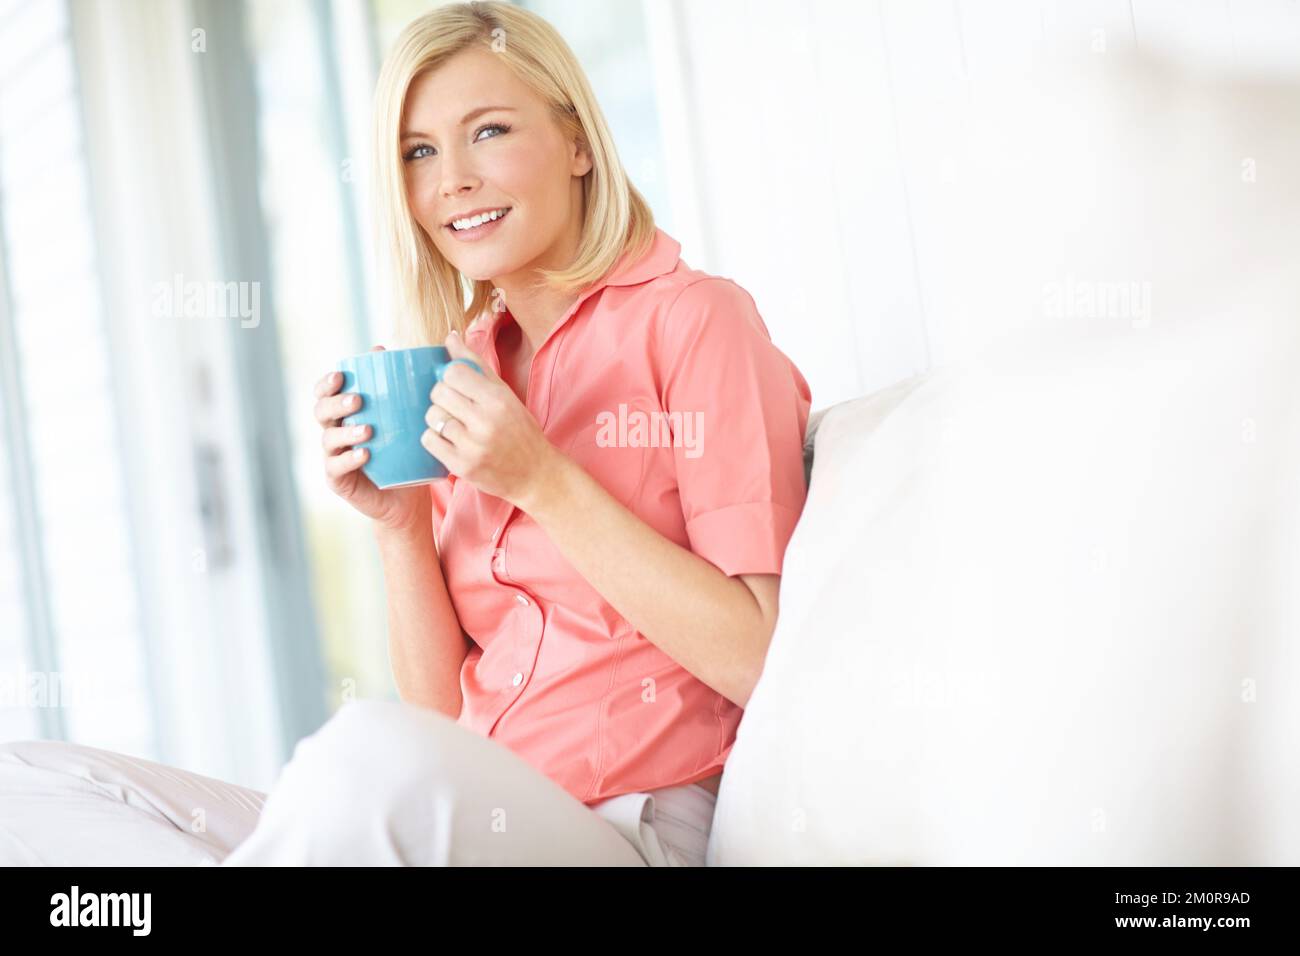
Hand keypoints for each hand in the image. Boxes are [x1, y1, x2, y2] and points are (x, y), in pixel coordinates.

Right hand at [314, 344, 432, 532]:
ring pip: (328, 438)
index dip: (326, 383)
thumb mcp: (405, 419)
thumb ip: (397, 389)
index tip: (340, 375)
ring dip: (347, 431)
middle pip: (321, 411)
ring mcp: (333, 456)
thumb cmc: (404, 451)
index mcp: (344, 413)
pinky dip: (350, 459)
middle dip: (335, 403)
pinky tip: (365, 454)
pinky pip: (337, 467)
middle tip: (357, 400)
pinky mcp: (338, 480)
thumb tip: (387, 351)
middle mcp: (334, 432)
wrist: (407, 496)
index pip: (324, 393)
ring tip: (368, 429)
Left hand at [422, 330, 563, 510]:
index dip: (450, 376)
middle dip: (441, 396)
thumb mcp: (504, 394)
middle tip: (454, 405)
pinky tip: (449, 440)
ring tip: (453, 424)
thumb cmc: (519, 430)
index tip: (458, 385)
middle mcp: (485, 422)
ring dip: (438, 418)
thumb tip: (450, 337)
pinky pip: (429, 440)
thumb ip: (475, 365)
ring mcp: (473, 446)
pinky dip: (434, 438)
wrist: (535, 474)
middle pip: (438, 393)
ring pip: (432, 417)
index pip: (453, 372)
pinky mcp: (462, 466)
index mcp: (498, 400)